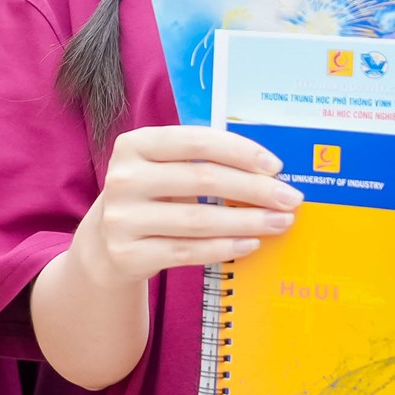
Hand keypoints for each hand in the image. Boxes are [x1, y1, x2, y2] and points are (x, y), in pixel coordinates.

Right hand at [71, 125, 300, 287]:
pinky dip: (224, 247)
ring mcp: (122, 218)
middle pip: (202, 179)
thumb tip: (267, 170)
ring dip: (247, 221)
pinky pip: (187, 251)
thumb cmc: (149, 196)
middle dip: (254, 189)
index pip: (196, 141)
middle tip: (290, 198)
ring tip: (280, 223)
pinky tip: (251, 244)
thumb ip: (199, 160)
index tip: (276, 166)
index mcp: (134, 144)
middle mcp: (123, 178)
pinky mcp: (128, 254)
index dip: (240, 151)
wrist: (104, 243)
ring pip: (198, 219)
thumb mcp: (161, 169)